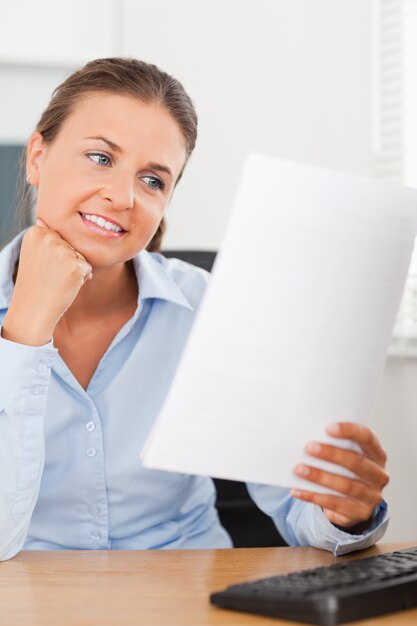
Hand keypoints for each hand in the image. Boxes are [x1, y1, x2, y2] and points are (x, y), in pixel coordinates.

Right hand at [2, 217, 92, 345]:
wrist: (32, 310)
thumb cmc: (35, 283)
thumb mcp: (33, 254)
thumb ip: (42, 235)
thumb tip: (42, 217)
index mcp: (35, 232)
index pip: (59, 237)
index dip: (55, 254)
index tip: (41, 266)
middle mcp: (48, 238)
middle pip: (72, 245)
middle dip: (67, 261)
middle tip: (49, 276)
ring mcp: (62, 251)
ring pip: (80, 256)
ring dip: (75, 270)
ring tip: (57, 281)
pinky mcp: (75, 265)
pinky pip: (87, 268)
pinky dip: (81, 279)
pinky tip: (66, 286)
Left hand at [290, 423, 388, 530]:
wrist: (355, 503)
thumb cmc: (346, 470)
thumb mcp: (347, 455)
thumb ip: (336, 445)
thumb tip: (307, 436)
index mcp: (377, 454)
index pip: (368, 438)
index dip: (350, 431)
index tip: (328, 428)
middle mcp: (379, 475)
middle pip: (356, 462)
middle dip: (331, 454)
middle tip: (309, 447)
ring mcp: (372, 496)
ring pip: (346, 485)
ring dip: (320, 477)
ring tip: (299, 469)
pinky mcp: (360, 512)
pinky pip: (334, 504)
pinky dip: (313, 496)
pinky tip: (297, 491)